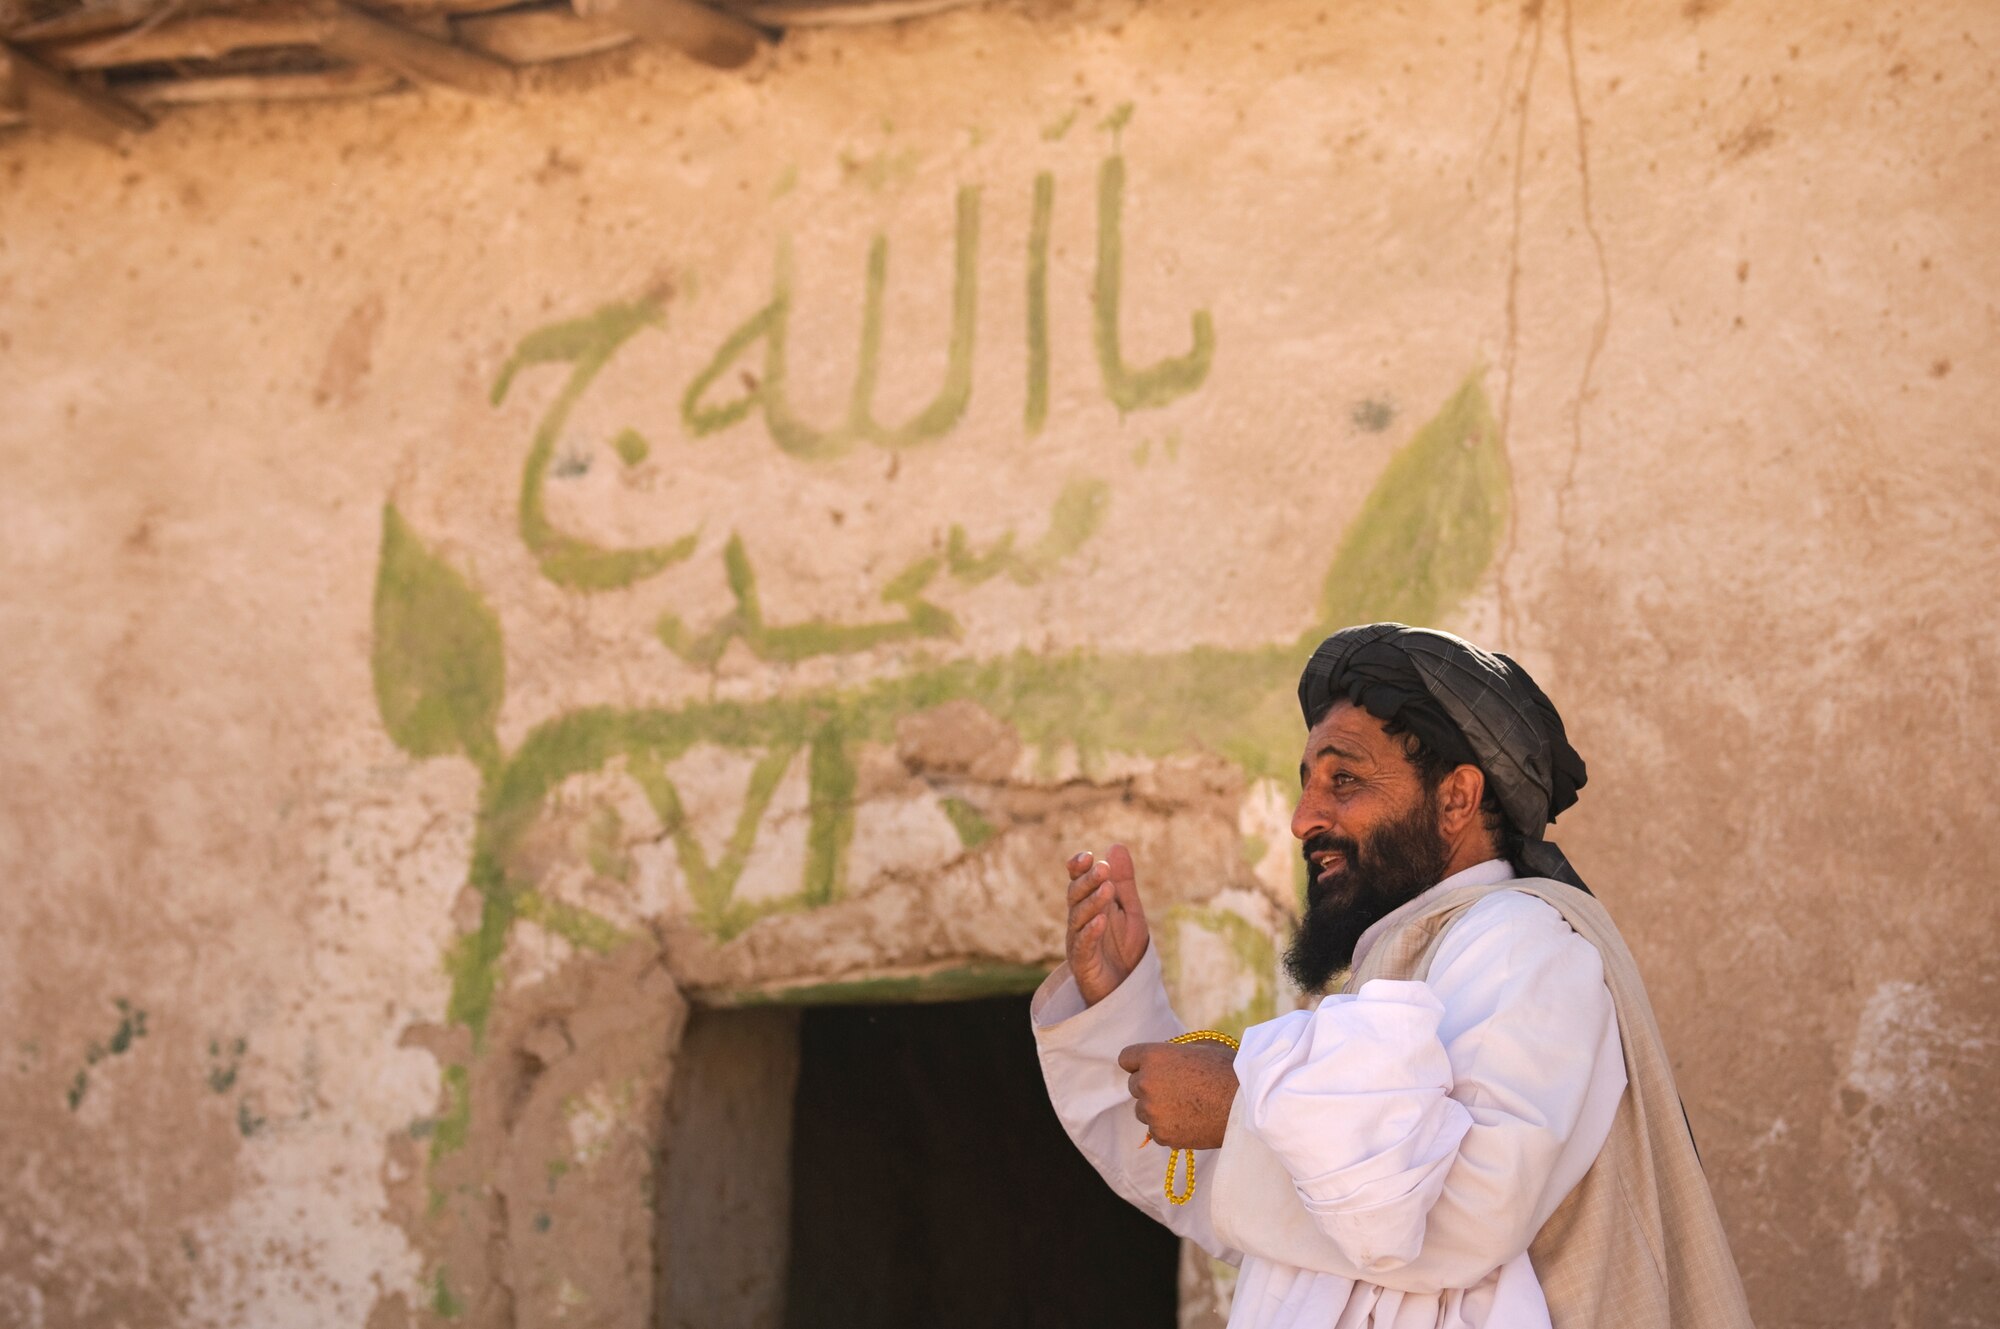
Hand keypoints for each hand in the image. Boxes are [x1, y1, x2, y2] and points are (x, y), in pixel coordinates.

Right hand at [1064, 844, 1149, 1006]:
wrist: (1126, 988)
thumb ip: (1123, 881)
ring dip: (1093, 902)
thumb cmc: (1124, 948)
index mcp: (1089, 904)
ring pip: (1078, 917)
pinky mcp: (1082, 962)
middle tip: (1102, 868)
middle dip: (1088, 881)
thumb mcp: (1130, 910)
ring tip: (1107, 888)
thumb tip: (1116, 845)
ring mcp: (1078, 941)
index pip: (1077, 880)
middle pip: (1075, 895)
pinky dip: (1091, 932)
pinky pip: (1083, 945)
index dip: (1078, 868)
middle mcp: (1079, 920)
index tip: (1087, 856)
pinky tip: (1101, 921)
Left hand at [1117, 1041, 1237, 1149]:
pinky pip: (1155, 1131)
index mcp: (1154, 1056)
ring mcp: (1152, 1111)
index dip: (1138, 1063)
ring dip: (1157, 1109)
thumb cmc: (1228, 1071)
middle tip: (1176, 1089)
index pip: (1126, 1058)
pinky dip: (1168, 1128)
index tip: (1148, 1068)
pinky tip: (1190, 1121)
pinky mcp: (1162, 1134)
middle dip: (1150, 1086)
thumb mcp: (1199, 1048)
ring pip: (1143, 1110)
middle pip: (1134, 1086)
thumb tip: (1165, 1058)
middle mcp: (1147, 1083)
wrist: (1247, 1105)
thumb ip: (1174, 1053)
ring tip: (1186, 1106)